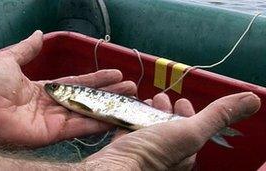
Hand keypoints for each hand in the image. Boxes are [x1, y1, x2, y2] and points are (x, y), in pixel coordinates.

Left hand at [0, 31, 136, 146]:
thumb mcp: (9, 59)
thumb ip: (26, 49)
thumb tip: (37, 34)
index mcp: (46, 88)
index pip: (77, 83)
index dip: (96, 79)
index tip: (114, 73)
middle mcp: (55, 104)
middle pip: (87, 98)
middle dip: (109, 92)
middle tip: (130, 88)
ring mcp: (56, 120)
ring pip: (88, 112)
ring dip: (109, 107)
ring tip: (129, 101)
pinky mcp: (55, 133)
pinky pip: (80, 127)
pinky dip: (98, 124)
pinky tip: (115, 117)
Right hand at [85, 92, 260, 169]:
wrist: (116, 166)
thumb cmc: (155, 151)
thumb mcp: (191, 131)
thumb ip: (217, 115)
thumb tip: (252, 99)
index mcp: (185, 149)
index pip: (190, 128)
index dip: (187, 112)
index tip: (182, 100)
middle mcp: (166, 152)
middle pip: (168, 126)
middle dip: (165, 109)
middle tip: (160, 97)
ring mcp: (144, 150)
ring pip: (149, 127)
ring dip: (148, 112)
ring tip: (145, 102)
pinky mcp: (126, 148)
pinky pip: (131, 130)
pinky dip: (132, 119)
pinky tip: (129, 112)